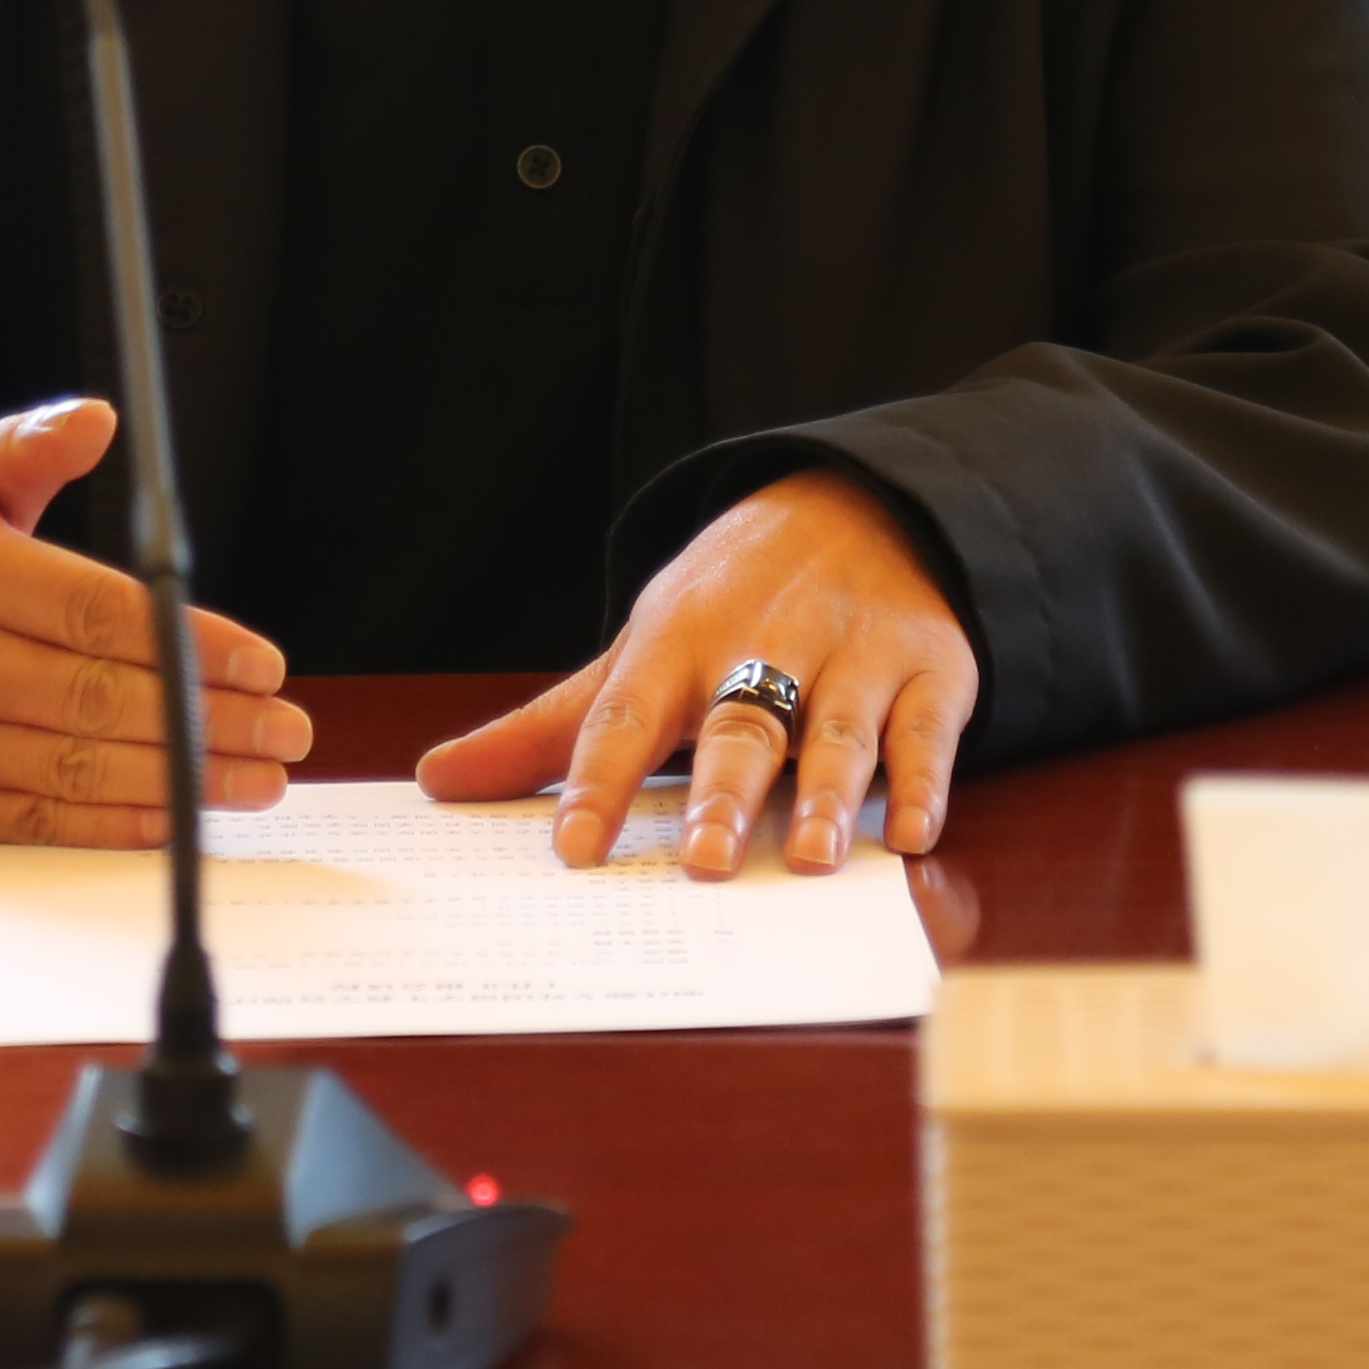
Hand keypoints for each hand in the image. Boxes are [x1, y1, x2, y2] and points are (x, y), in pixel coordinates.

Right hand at [0, 399, 308, 843]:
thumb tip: (99, 419)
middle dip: (204, 723)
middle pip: (91, 701)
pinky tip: (176, 816)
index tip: (263, 665)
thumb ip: (28, 446)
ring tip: (255, 780)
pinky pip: (27, 820)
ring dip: (176, 783)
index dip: (187, 645)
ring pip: (67, 770)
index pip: (91, 614)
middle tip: (285, 732)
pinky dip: (109, 825)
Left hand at [411, 469, 977, 878]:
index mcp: (681, 639)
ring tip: (808, 857)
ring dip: (826, 794)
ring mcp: (854, 654)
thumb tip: (439, 783)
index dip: (601, 782)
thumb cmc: (733, 602)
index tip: (573, 849)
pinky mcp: (929, 668)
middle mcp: (767, 642)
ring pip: (837, 727)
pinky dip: (924, 779)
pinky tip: (913, 832)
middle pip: (742, 722)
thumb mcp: (642, 649)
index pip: (630, 713)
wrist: (861, 506)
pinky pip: (928, 726)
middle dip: (723, 792)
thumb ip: (551, 728)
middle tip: (703, 862)